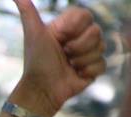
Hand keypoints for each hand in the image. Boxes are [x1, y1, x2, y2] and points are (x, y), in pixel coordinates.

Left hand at [11, 1, 106, 116]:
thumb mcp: (33, 34)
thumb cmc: (36, 61)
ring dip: (80, 60)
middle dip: (77, 46)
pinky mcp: (94, 68)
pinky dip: (87, 71)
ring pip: (101, 47)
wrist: (41, 89)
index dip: (74, 28)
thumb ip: (28, 12)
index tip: (59, 37)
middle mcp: (81, 36)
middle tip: (63, 53)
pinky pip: (102, 64)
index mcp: (69, 26)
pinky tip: (75, 74)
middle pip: (96, 31)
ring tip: (68, 65)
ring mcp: (89, 52)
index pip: (85, 15)